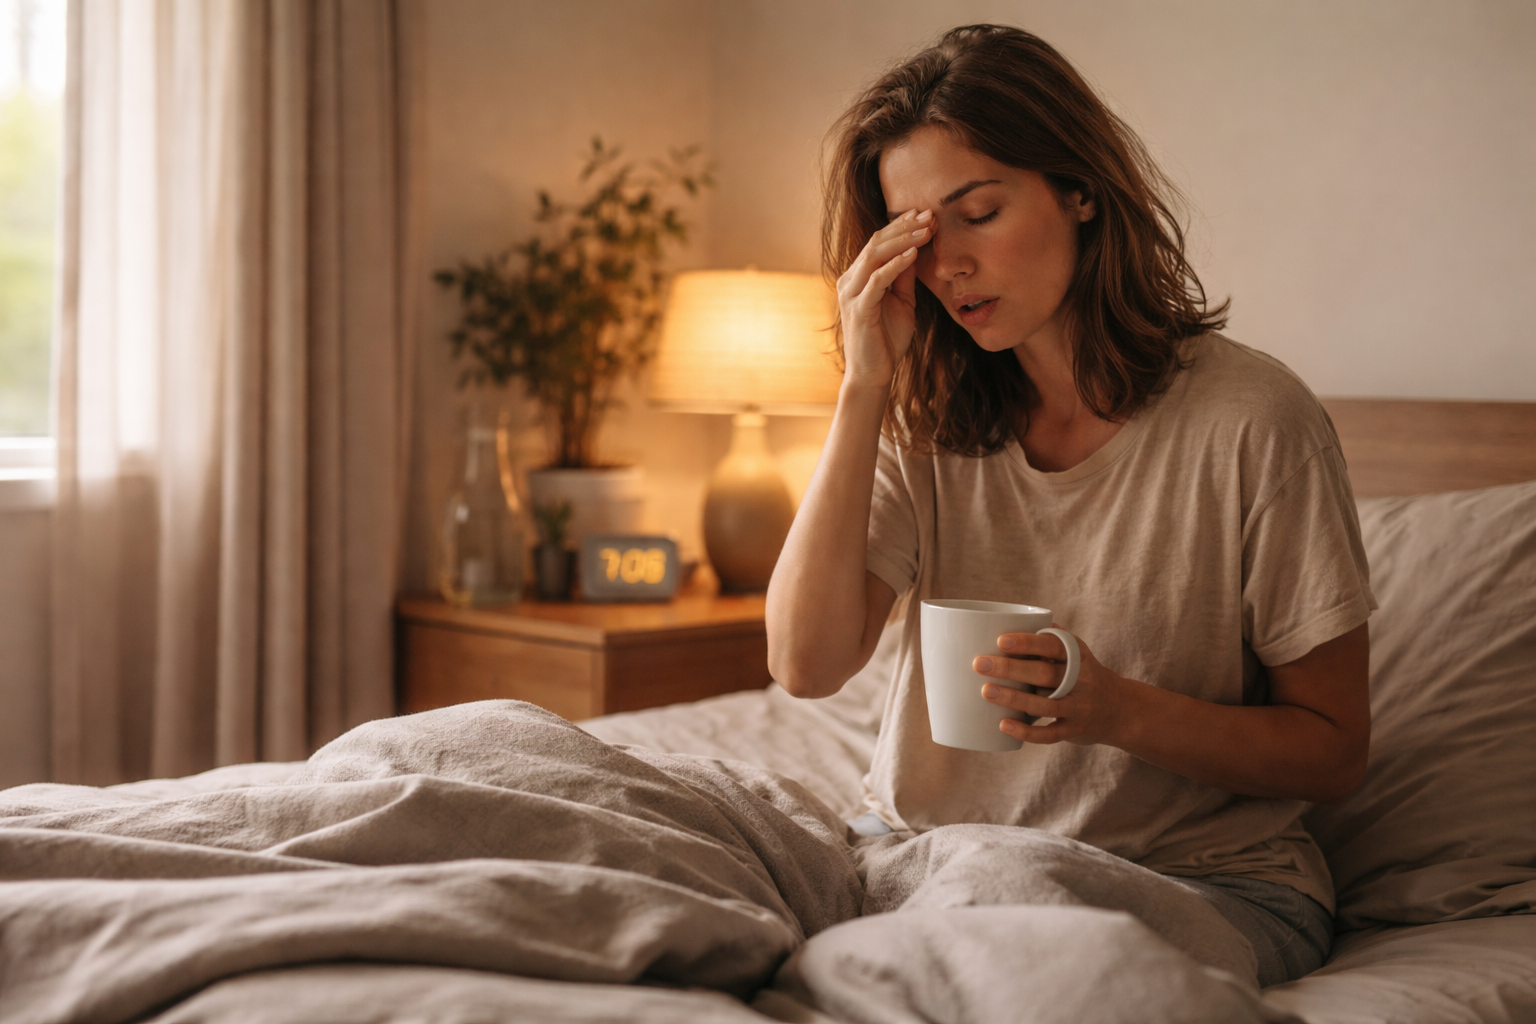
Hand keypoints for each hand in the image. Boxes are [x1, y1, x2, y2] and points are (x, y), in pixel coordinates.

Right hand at [836, 209, 930, 387]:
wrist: (873, 373)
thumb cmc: (886, 340)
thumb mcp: (902, 302)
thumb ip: (904, 278)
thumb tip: (915, 251)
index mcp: (858, 277)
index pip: (878, 242)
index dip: (901, 226)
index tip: (924, 214)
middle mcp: (850, 281)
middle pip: (876, 243)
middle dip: (904, 227)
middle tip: (929, 215)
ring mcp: (851, 294)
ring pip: (875, 256)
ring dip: (903, 241)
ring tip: (926, 230)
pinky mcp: (859, 309)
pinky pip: (877, 280)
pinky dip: (895, 265)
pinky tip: (913, 255)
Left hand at [972, 627, 1134, 746]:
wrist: (1122, 710)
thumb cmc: (1087, 676)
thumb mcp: (1079, 654)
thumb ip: (1053, 639)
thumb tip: (1016, 618)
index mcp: (1080, 656)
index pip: (1055, 645)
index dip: (1029, 643)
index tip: (1001, 640)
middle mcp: (1082, 680)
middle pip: (1045, 674)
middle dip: (1011, 668)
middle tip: (980, 664)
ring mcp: (1079, 707)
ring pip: (1045, 703)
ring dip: (1014, 698)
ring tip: (986, 691)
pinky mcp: (1074, 730)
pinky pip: (1050, 733)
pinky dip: (1027, 732)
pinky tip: (1004, 725)